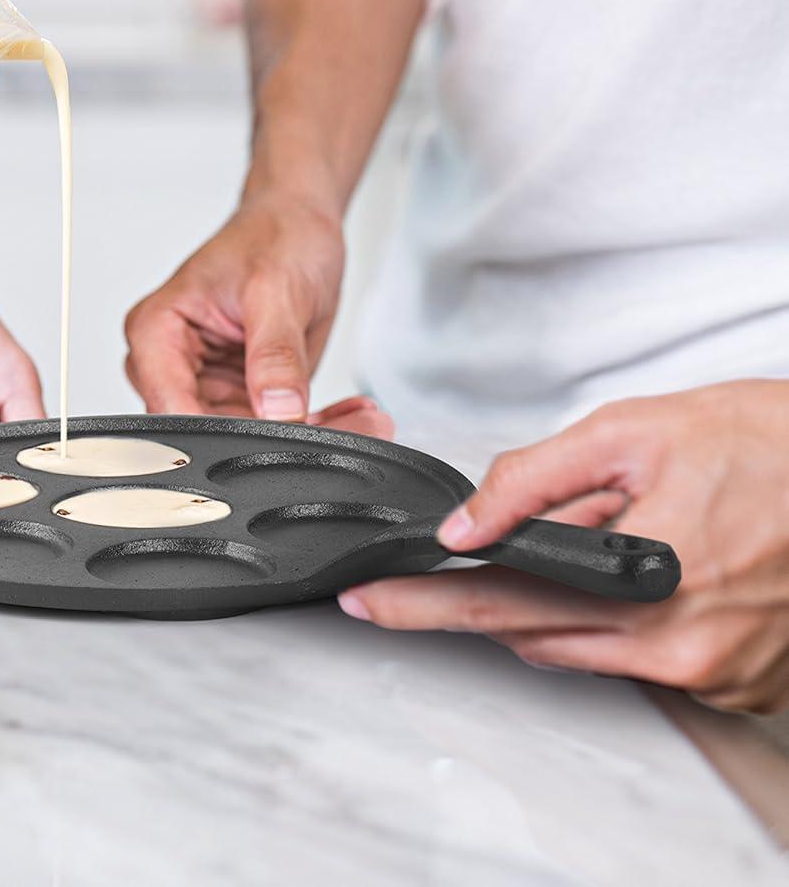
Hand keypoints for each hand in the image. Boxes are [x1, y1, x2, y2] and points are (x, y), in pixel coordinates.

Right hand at [125, 194, 380, 429]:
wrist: (297, 221)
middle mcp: (174, 362)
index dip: (221, 433)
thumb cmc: (273, 234)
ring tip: (355, 416)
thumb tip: (278, 409)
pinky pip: (273, 428)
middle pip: (210, 431)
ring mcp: (208, 380)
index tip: (275, 435)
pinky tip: (351, 413)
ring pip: (248, 438)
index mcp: (158, 330)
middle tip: (336, 427)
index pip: (170, 407)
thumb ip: (275, 353)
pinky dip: (316, 427)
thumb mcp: (278, 289)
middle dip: (274, 438)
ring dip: (305, 435)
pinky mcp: (242, 392)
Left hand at [339, 381, 788, 712]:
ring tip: (623, 526)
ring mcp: (718, 676)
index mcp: (647, 588)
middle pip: (537, 635)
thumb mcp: (633, 433)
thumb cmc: (767, 443)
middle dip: (490, 594)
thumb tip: (465, 522)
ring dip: (563, 599)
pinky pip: (644, 656)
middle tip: (472, 556)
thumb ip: (534, 479)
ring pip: (589, 648)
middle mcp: (682, 651)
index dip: (422, 604)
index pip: (499, 605)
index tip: (368, 603)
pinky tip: (652, 562)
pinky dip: (621, 616)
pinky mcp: (742, 683)